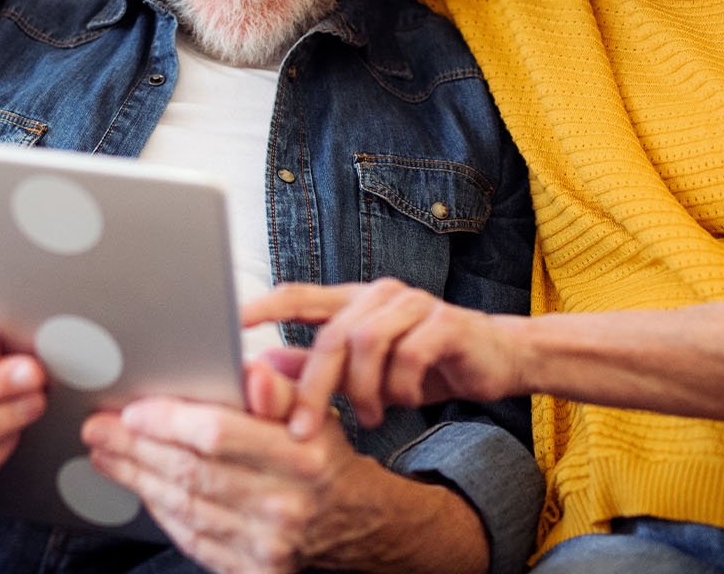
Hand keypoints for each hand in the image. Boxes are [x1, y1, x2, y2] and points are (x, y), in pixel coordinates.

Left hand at [80, 362, 369, 573]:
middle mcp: (285, 503)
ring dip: (137, 478)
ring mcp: (268, 545)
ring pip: (184, 506)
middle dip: (134, 448)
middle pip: (190, 472)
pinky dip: (160, 511)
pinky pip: (192, 539)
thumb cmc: (320, 457)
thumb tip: (251, 372)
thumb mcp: (312, 411)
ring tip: (106, 454)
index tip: (131, 410)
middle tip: (98, 429)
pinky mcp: (252, 571)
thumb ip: (276, 389)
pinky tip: (141, 487)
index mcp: (300, 455)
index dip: (167, 421)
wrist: (353, 520)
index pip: (217, 434)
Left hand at [244, 279, 521, 439]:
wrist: (496, 358)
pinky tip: (404, 401)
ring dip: (363, 389)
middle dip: (313, 386)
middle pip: (332, 334)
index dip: (262, 306)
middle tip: (302, 430)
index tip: (227, 323)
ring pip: (368, 343)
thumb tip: (260, 366)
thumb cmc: (421, 363)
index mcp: (352, 301)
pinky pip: (410, 355)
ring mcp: (415, 304)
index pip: (297, 294)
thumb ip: (314, 364)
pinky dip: (401, 386)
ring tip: (369, 417)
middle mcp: (379, 294)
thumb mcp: (362, 369)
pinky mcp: (446, 323)